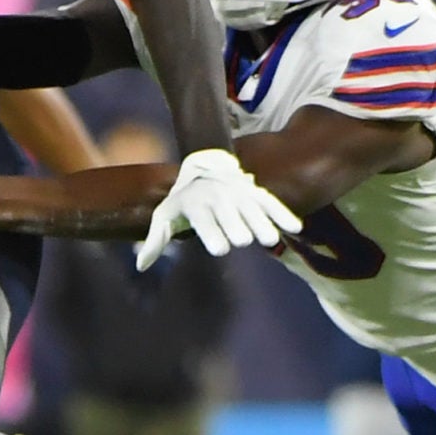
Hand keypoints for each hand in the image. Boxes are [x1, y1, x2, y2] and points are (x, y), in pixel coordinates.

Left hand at [135, 148, 300, 269]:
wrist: (204, 169)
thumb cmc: (183, 202)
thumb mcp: (165, 216)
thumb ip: (156, 240)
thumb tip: (140, 266)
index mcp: (196, 205)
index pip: (205, 220)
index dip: (212, 233)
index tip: (220, 249)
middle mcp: (219, 198)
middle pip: (231, 217)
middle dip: (236, 228)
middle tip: (241, 239)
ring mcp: (240, 194)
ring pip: (253, 210)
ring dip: (261, 224)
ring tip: (269, 239)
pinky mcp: (256, 193)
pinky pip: (271, 203)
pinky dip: (282, 213)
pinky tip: (295, 228)